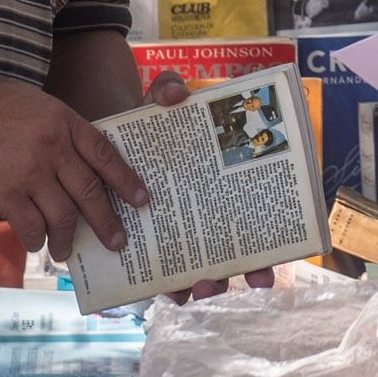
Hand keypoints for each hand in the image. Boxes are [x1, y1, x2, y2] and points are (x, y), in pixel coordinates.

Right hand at [0, 71, 178, 261]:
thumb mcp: (32, 104)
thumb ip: (58, 128)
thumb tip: (79, 158)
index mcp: (62, 121)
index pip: (104, 154)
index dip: (126, 180)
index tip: (141, 200)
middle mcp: (52, 148)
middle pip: (89, 192)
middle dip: (107, 222)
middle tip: (117, 242)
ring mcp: (29, 174)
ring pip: (62, 216)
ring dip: (68, 239)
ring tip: (67, 252)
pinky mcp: (5, 197)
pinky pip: (31, 227)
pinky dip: (36, 239)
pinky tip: (36, 244)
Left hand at [128, 72, 269, 304]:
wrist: (112, 139)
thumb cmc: (150, 126)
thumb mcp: (159, 103)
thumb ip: (167, 89)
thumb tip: (176, 95)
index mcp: (220, 191)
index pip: (251, 231)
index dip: (263, 261)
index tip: (265, 276)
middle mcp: (204, 220)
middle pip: (228, 262)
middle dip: (229, 279)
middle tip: (223, 281)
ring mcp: (176, 236)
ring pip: (194, 275)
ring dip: (198, 287)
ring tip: (193, 288)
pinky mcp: (147, 243)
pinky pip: (158, 273)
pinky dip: (162, 283)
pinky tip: (161, 286)